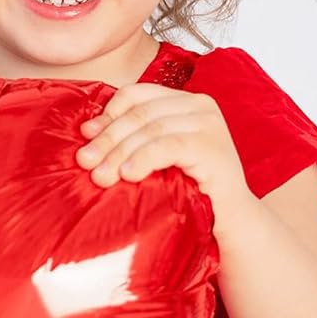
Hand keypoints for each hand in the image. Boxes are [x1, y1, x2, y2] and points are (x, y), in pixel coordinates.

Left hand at [75, 82, 253, 218]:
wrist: (231, 222)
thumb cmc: (189, 190)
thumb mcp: (156, 158)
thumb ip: (131, 139)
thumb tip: (88, 130)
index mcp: (184, 101)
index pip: (136, 95)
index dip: (108, 113)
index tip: (86, 136)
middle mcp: (199, 105)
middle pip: (140, 113)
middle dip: (108, 138)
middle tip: (85, 161)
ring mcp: (209, 124)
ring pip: (151, 129)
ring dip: (120, 152)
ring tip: (101, 175)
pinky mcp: (213, 146)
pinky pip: (168, 146)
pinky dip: (143, 159)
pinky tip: (128, 174)